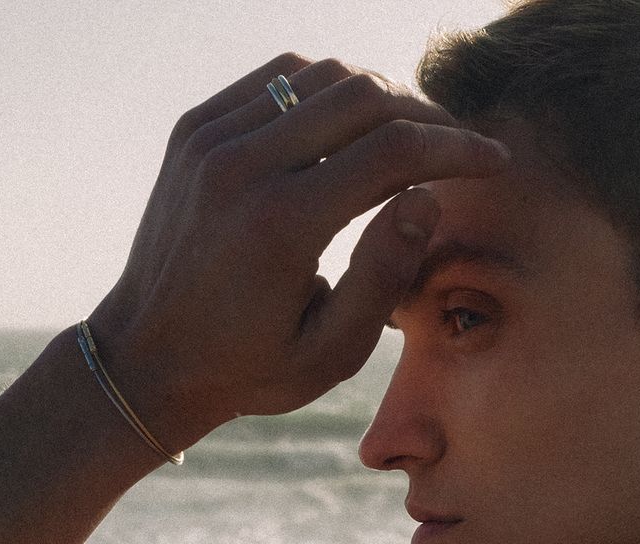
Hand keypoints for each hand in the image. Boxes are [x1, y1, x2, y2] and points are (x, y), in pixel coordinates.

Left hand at [86, 54, 509, 450]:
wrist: (146, 358)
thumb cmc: (248, 369)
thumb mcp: (330, 354)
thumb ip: (383, 277)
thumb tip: (428, 201)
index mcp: (281, 224)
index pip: (391, 151)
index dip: (455, 150)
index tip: (494, 160)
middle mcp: (242, 165)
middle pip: (360, 97)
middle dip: (423, 117)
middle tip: (458, 147)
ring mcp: (211, 137)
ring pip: (318, 77)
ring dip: (376, 98)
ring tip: (408, 139)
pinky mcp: (195, 128)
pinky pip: (275, 81)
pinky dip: (323, 94)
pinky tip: (349, 129)